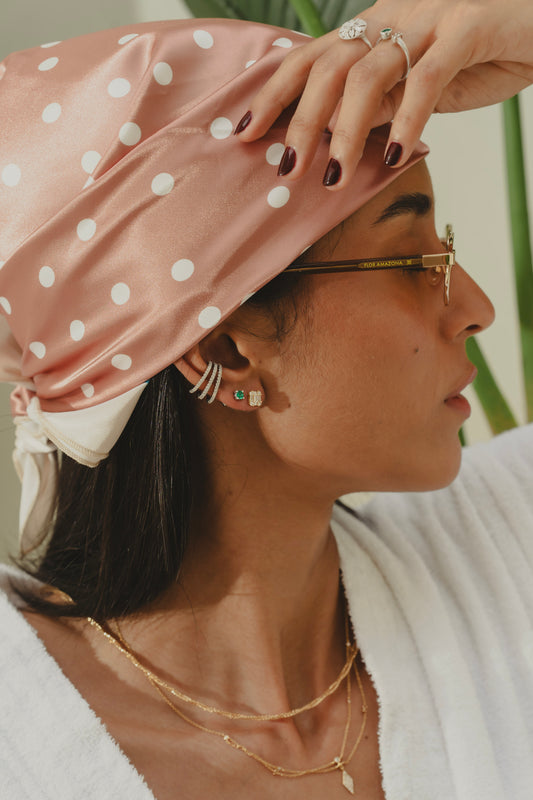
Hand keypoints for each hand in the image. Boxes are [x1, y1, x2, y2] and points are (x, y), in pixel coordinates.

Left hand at [236, 0, 532, 187]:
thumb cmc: (481, 52)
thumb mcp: (418, 83)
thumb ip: (381, 103)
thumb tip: (340, 136)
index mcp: (375, 27)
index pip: (310, 57)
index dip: (273, 93)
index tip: (244, 131)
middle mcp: (392, 17)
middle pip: (326, 68)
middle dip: (299, 121)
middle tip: (287, 169)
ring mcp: (428, 20)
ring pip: (366, 75)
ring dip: (345, 133)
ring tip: (335, 178)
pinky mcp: (467, 28)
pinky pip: (425, 79)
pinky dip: (406, 121)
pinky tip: (396, 158)